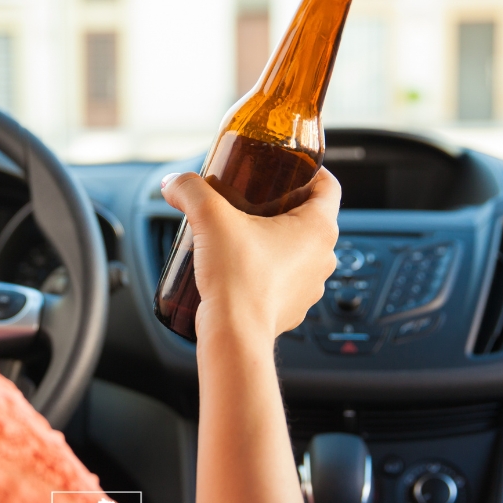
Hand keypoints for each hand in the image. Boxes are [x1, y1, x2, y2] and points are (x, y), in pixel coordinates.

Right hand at [161, 168, 340, 343]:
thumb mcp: (210, 218)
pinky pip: (286, 279)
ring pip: (299, 250)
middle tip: (253, 198)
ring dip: (276, 239)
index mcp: (319, 228)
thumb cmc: (237, 279)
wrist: (234, 334)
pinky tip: (241, 266)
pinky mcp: (293, 307)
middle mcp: (323, 257)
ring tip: (243, 233)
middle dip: (283, 205)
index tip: (286, 169)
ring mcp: (311, 286)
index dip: (309, 171)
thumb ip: (190, 191)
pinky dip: (269, 269)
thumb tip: (174, 184)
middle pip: (311, 217)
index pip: (329, 185)